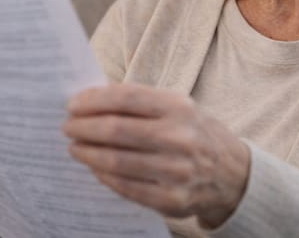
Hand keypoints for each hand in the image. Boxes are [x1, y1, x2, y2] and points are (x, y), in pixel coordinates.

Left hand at [62, 83, 249, 228]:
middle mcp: (180, 137)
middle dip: (84, 128)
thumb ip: (139, 102)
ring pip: (116, 161)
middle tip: (67, 127)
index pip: (125, 98)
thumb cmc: (192, 132)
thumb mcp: (177, 107)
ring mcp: (177, 171)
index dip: (93, 100)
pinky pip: (126, 187)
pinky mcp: (172, 200)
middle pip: (116, 130)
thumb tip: (89, 100)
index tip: (73, 104)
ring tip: (75, 148)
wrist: (231, 172)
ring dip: (88, 153)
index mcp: (179, 107)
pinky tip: (94, 168)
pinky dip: (103, 175)